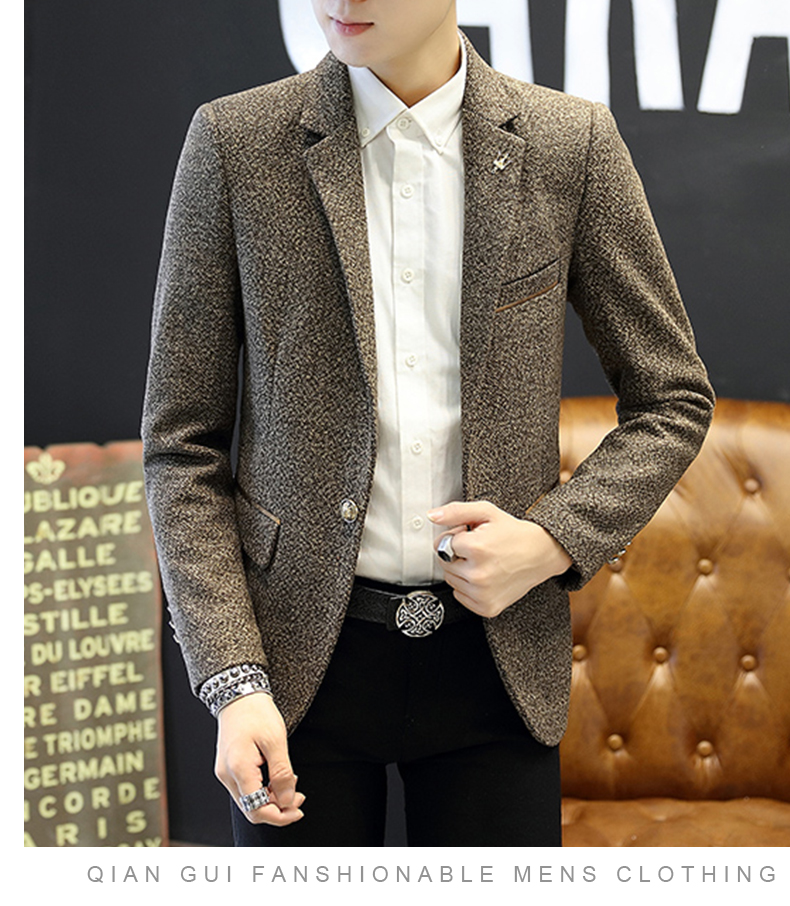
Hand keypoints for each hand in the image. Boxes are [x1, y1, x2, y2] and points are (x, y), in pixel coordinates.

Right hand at [215, 691, 304, 824]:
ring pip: (249, 800)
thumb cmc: (256, 713)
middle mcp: (227, 775)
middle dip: (278, 808)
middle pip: (252, 809)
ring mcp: (225, 772)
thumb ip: (282, 774)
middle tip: (299, 797)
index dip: (280, 816)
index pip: (257, 810)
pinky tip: (277, 778)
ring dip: (271, 798)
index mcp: (238, 770)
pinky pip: (246, 788)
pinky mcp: (228, 767)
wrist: (238, 693)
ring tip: (291, 783)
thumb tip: (287, 801)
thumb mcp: (276, 741)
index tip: (298, 810)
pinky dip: (263, 789)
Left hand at [428, 500, 572, 617]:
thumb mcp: (486, 513)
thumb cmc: (514, 533)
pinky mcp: (487, 607)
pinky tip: (486, 575)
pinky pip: (460, 596)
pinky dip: (468, 586)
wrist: (542, 554)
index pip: (442, 543)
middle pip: (444, 563)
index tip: (471, 535)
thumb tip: (432, 516)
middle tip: (479, 548)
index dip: (456, 536)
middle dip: (456, 553)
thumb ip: (456, 512)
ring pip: (451, 580)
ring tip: (484, 561)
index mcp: (477, 548)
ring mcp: (483, 594)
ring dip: (462, 570)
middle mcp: (479, 574)